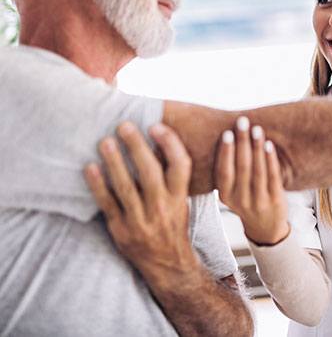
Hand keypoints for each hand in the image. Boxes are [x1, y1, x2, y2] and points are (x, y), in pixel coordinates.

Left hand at [84, 122, 197, 282]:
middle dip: (137, 146)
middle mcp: (162, 208)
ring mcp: (141, 220)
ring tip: (105, 141)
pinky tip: (90, 168)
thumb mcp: (182, 201)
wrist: (168, 264)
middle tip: (124, 125)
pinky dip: (98, 185)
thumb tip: (158, 142)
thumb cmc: (173, 224)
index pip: (180, 166)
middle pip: (150, 172)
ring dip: (115, 162)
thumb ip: (173, 177)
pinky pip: (108, 204)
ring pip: (126, 186)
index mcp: (179, 198)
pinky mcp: (121, 230)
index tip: (156, 126)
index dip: (170, 144)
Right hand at [215, 117, 289, 245]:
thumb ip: (229, 171)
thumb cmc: (246, 200)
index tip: (227, 133)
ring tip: (256, 129)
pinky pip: (273, 177)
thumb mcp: (232, 192)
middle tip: (242, 121)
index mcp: (225, 196)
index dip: (225, 152)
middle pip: (241, 167)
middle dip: (242, 142)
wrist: (265, 228)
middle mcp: (240, 200)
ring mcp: (259, 201)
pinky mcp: (275, 200)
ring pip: (257, 171)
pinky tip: (269, 145)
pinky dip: (270, 159)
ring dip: (256, 147)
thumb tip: (228, 136)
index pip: (223, 172)